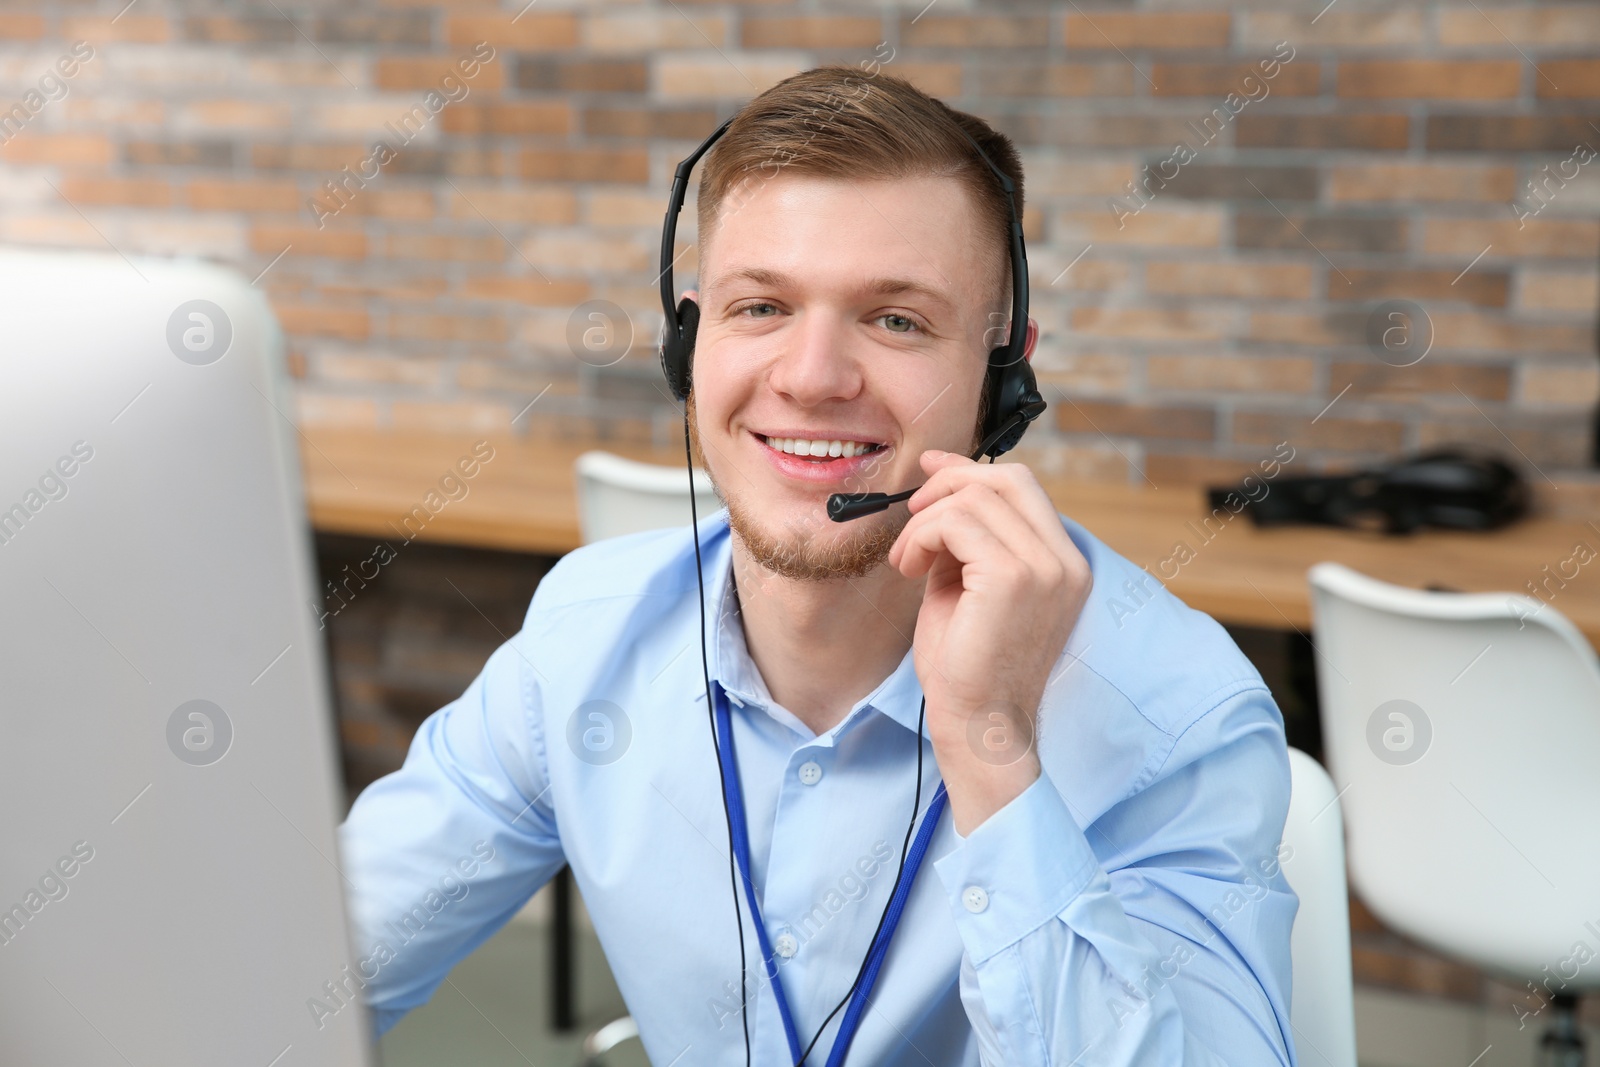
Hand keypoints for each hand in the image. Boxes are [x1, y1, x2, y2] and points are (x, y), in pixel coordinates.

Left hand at [886, 450, 1092, 832]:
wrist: (977, 725)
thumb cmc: (967, 667)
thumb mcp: (967, 586)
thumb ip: (965, 540)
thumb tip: (940, 491)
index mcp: (1063, 565)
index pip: (1024, 490)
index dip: (972, 470)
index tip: (932, 468)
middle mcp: (1065, 562)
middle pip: (1008, 479)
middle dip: (950, 483)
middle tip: (914, 513)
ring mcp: (1045, 569)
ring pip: (973, 500)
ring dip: (925, 523)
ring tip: (907, 561)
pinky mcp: (1012, 578)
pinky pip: (955, 524)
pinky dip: (921, 537)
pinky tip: (910, 569)